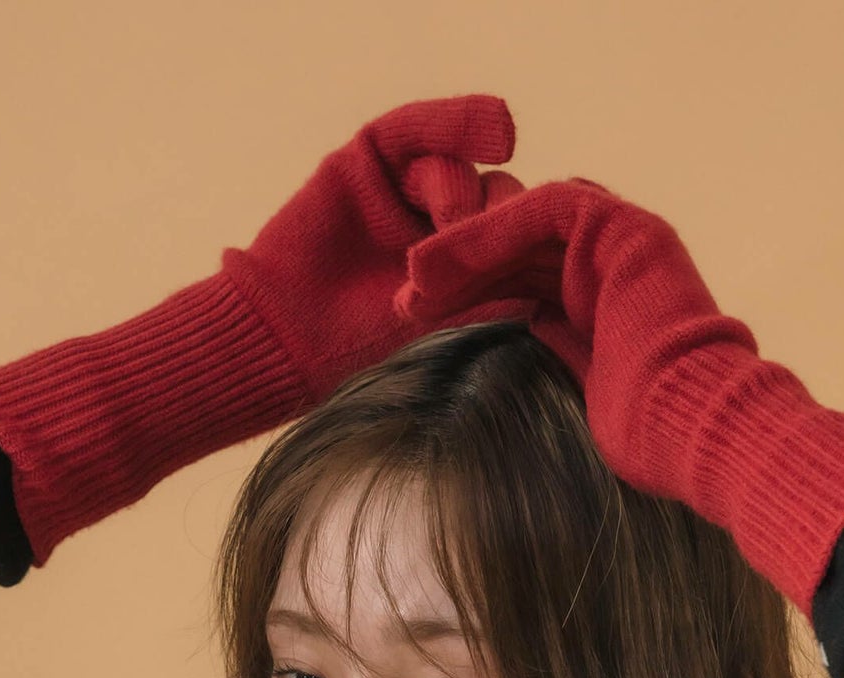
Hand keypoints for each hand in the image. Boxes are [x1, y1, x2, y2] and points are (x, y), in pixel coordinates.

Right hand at [0, 95, 534, 567]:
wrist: (270, 352)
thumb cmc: (347, 379)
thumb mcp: (435, 372)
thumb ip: (493, 353)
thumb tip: (568, 388)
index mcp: (467, 295)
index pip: (523, 263)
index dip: (548, 263)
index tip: (573, 283)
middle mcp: (444, 247)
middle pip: (501, 214)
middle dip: (510, 231)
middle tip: (517, 252)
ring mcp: (407, 205)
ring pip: (465, 174)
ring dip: (481, 188)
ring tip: (491, 206)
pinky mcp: (369, 166)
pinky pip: (417, 130)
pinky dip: (453, 123)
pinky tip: (495, 129)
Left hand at [394, 177, 758, 504]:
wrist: (694, 430)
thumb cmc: (650, 438)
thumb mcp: (588, 395)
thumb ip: (562, 354)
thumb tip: (527, 341)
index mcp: (611, 306)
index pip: (530, 283)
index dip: (475, 295)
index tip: (425, 322)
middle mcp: (619, 267)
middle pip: (522, 252)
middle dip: (460, 274)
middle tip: (406, 304)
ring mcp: (625, 241)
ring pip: (526, 228)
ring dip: (463, 253)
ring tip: (411, 286)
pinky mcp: (623, 228)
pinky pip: (542, 211)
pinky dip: (490, 232)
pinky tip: (440, 266)